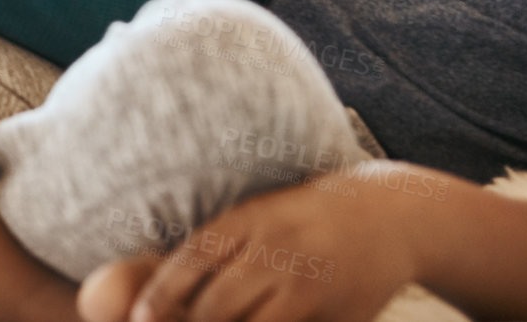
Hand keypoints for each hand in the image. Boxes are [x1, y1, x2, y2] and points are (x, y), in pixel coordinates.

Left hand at [79, 169, 419, 321]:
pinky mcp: (335, 314)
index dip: (161, 293)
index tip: (138, 317)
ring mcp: (307, 284)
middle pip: (217, 304)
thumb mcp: (261, 214)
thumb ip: (220, 245)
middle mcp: (276, 250)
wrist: (387, 216)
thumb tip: (159, 284)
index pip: (193, 259)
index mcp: (250, 219)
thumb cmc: (307, 219)